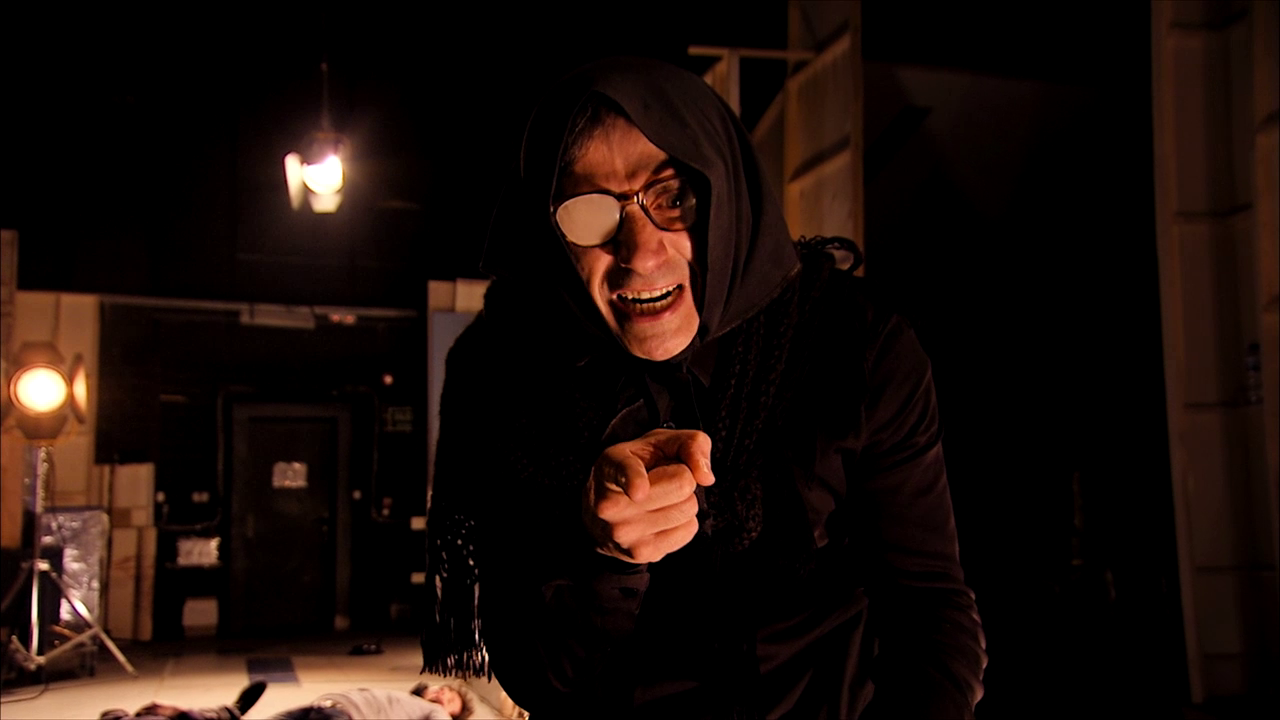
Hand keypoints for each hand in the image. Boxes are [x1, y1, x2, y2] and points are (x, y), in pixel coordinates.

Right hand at [583, 428, 715, 563]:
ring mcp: (623, 533)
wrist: (604, 512)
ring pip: (688, 509)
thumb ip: (690, 444)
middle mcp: (611, 504)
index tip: (638, 491)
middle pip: (682, 486)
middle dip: (682, 479)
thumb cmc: (639, 468)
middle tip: (662, 480)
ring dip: (683, 501)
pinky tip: (661, 517)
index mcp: (610, 467)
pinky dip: (683, 522)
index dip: (635, 481)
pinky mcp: (640, 553)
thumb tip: (706, 477)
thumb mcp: (660, 443)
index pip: (627, 474)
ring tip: (660, 499)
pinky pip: (689, 530)